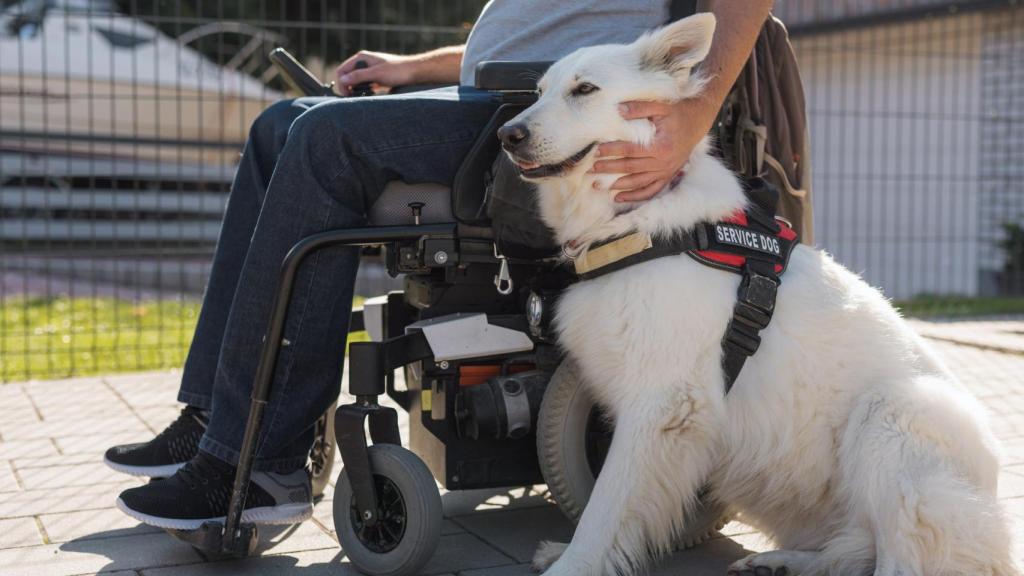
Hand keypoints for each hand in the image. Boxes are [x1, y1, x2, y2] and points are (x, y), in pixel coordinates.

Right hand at [335, 50, 414, 95]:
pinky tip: (369, 94)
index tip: (347, 94)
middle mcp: (364, 62)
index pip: (342, 70)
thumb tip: (342, 80)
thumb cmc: (397, 70)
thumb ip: (359, 76)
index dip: (342, 83)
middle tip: (352, 97)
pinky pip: (365, 84)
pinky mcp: (376, 77)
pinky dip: (364, 90)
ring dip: (356, 89)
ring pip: (356, 80)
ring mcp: (370, 69)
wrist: (414, 72)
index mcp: (361, 57)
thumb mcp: (376, 74)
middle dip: (348, 87)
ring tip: (361, 96)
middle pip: (348, 76)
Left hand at [590, 100, 709, 202]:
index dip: (613, 151)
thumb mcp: (660, 106)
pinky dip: (635, 196)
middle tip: (592, 169)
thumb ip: (639, 108)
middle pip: (631, 168)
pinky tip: (618, 197)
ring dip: (617, 185)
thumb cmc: (677, 112)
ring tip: (599, 185)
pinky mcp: (668, 176)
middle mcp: (664, 162)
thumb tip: (618, 110)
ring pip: (638, 182)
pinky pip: (651, 190)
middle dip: (609, 169)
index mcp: (661, 146)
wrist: (697, 122)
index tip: (597, 151)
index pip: (630, 150)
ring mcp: (666, 171)